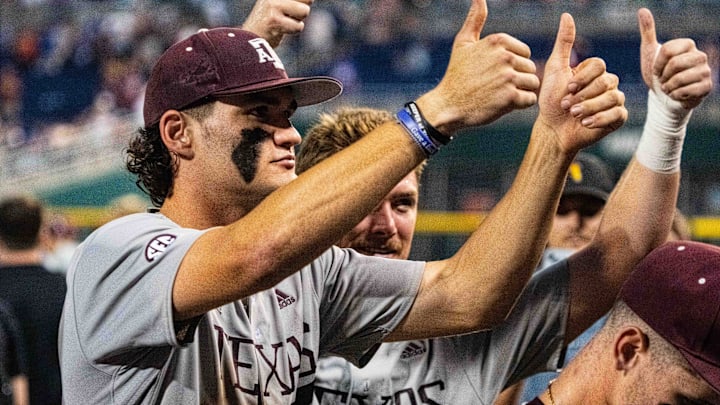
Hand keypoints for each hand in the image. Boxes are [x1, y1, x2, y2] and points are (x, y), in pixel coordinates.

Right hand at [241, 0, 312, 47]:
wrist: (250, 38)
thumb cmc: (269, 20)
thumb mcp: (280, 4)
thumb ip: (296, 1)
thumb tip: (311, 0)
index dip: (305, 2)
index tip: (294, 12)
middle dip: (302, 11)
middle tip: (287, 15)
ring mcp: (274, 5)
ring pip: (304, 11)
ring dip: (298, 21)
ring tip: (284, 22)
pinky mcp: (275, 20)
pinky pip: (299, 26)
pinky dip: (293, 30)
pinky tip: (281, 30)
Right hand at [417, 0, 539, 134]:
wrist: (448, 105)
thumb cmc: (457, 75)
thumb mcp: (463, 43)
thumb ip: (475, 20)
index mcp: (498, 40)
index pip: (524, 52)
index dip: (513, 65)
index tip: (495, 73)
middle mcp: (505, 56)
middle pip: (530, 68)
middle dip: (518, 79)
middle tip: (497, 87)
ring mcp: (508, 77)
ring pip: (533, 83)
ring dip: (521, 91)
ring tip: (501, 95)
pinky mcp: (510, 97)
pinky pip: (530, 99)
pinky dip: (520, 104)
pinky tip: (504, 104)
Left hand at [537, 13, 626, 153]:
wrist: (553, 129)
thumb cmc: (552, 100)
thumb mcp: (555, 69)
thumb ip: (564, 44)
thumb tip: (566, 15)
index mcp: (595, 71)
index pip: (599, 66)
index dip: (582, 78)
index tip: (566, 89)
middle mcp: (607, 83)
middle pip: (607, 81)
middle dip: (583, 95)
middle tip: (567, 105)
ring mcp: (614, 100)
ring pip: (612, 98)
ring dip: (589, 107)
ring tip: (574, 115)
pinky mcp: (617, 118)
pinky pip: (618, 114)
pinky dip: (599, 119)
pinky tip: (585, 123)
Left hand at [638, 8, 712, 109]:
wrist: (664, 97)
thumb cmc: (658, 74)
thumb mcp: (649, 53)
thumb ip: (648, 32)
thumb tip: (642, 10)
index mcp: (687, 44)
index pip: (667, 51)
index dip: (657, 65)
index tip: (656, 70)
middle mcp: (700, 55)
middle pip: (675, 64)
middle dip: (663, 76)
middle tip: (662, 80)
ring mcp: (706, 71)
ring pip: (680, 79)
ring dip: (668, 87)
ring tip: (668, 87)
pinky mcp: (707, 87)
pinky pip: (685, 91)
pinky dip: (675, 95)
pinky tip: (676, 94)